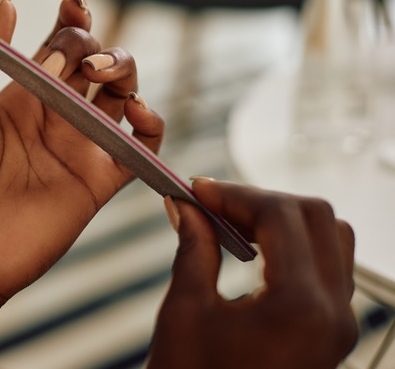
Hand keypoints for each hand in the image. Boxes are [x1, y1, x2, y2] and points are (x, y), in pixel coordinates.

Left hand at [0, 0, 163, 367]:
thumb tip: (6, 2)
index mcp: (17, 98)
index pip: (54, 47)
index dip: (70, 21)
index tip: (71, 5)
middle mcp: (52, 118)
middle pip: (93, 64)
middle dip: (94, 43)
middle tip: (80, 55)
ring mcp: (77, 149)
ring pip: (122, 96)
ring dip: (125, 71)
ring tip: (102, 72)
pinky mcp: (97, 183)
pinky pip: (140, 149)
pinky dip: (151, 126)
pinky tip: (136, 111)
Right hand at [149, 179, 356, 368]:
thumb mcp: (186, 313)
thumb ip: (193, 248)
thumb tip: (186, 206)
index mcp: (300, 308)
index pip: (282, 215)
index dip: (235, 192)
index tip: (198, 190)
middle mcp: (334, 314)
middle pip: (316, 217)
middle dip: (261, 199)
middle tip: (211, 202)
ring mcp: (339, 326)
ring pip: (330, 238)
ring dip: (282, 219)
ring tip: (231, 223)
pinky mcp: (331, 334)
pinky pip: (327, 268)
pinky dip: (292, 246)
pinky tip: (250, 250)